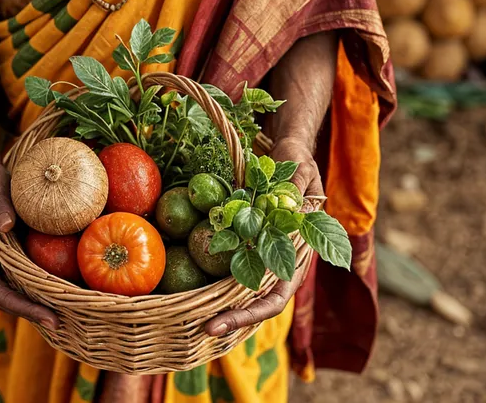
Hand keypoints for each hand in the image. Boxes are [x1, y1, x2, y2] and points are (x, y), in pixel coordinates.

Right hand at [0, 159, 59, 329]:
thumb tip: (6, 226)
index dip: (15, 303)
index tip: (41, 313)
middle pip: (8, 296)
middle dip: (31, 312)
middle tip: (58, 324)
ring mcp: (5, 262)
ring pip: (20, 291)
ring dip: (40, 305)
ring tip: (67, 318)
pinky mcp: (19, 256)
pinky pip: (32, 276)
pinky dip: (47, 288)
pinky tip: (69, 294)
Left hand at [204, 137, 318, 335]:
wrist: (287, 156)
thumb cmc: (297, 164)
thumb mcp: (300, 169)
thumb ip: (296, 186)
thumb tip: (289, 202)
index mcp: (296, 256)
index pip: (276, 297)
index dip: (250, 313)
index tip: (220, 322)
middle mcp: (277, 263)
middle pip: (254, 303)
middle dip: (230, 319)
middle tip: (203, 329)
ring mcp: (258, 256)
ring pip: (238, 291)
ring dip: (217, 306)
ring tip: (189, 320)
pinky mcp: (241, 245)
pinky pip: (226, 266)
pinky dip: (209, 280)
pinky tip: (186, 290)